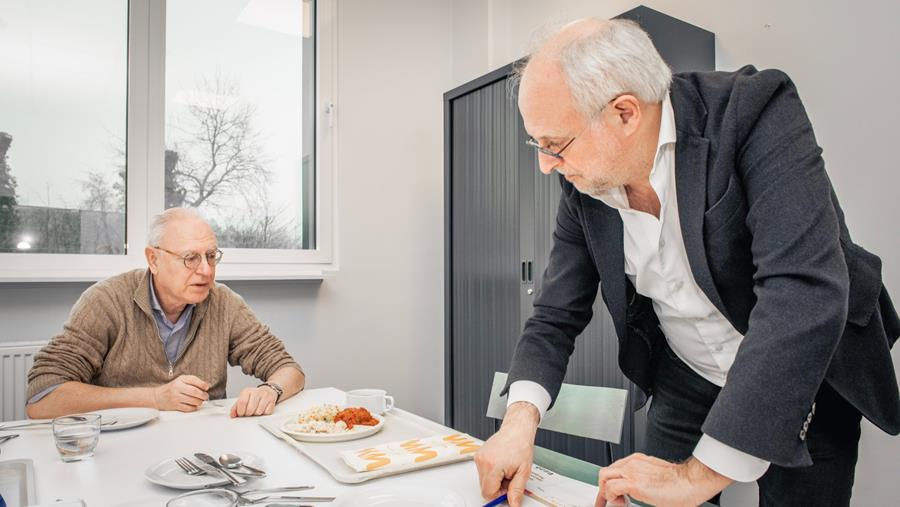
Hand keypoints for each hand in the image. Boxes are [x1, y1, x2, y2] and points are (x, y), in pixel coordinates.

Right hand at [153, 375, 209, 411]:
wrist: (157, 396)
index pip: (193, 380)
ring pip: (193, 401)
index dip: (202, 384)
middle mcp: (177, 388)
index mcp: (180, 380)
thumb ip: (192, 381)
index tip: (206, 387)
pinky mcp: (175, 406)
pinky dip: (194, 408)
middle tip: (205, 396)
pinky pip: (188, 408)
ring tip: (200, 401)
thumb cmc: (172, 388)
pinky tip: (195, 405)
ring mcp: (176, 397)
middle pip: (195, 392)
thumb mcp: (181, 380)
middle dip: (203, 395)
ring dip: (200, 402)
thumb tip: (205, 386)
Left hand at [230, 386, 277, 417]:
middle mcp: (256, 392)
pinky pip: (266, 412)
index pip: (242, 402)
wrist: (268, 390)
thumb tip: (232, 415)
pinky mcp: (272, 401)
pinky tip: (262, 409)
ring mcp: (265, 396)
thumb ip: (236, 407)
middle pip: (250, 409)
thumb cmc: (254, 396)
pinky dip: (264, 413)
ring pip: (258, 412)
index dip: (240, 411)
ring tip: (256, 410)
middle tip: (249, 412)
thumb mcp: (243, 399)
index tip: (241, 413)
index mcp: (247, 391)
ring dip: (256, 414)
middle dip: (248, 414)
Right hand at [474, 402, 539, 506]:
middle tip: (510, 478)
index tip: (507, 491)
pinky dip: (491, 472)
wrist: (516, 430)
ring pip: (483, 480)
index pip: (488, 493)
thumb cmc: (520, 445)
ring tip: (506, 470)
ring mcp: (479, 457)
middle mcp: (482, 461)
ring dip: (494, 480)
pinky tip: (501, 464)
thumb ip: (517, 490)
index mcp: (492, 466)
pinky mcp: (478, 455)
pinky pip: (482, 471)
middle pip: (484, 488)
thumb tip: (513, 504)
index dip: (499, 495)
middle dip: (497, 487)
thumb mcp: (523, 472)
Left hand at [596, 454, 731, 506]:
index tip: (605, 495)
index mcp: (637, 461)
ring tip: (619, 502)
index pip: (614, 469)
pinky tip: (623, 503)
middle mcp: (632, 463)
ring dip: (606, 492)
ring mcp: (632, 471)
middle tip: (606, 501)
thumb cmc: (680, 484)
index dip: (607, 483)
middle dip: (603, 488)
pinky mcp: (634, 483)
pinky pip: (611, 487)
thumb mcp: (656, 479)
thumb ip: (644, 482)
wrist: (691, 482)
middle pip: (605, 472)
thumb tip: (639, 493)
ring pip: (604, 477)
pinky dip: (611, 497)